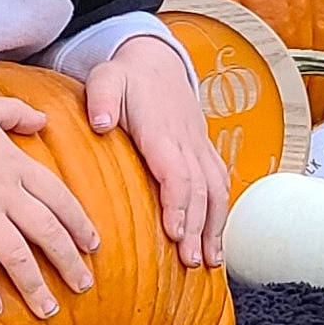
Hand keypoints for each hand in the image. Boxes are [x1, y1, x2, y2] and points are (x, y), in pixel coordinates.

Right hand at [0, 88, 98, 318]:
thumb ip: (16, 114)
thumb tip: (42, 119)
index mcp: (16, 163)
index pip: (60, 197)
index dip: (79, 224)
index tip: (93, 245)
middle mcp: (5, 189)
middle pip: (47, 231)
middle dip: (69, 261)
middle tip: (84, 286)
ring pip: (17, 253)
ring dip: (35, 285)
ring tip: (48, 310)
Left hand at [84, 35, 229, 267]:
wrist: (157, 62)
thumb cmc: (126, 76)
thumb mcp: (106, 78)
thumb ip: (101, 98)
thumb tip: (101, 123)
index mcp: (162, 132)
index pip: (176, 172)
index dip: (178, 203)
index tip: (173, 232)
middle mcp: (187, 143)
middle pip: (199, 190)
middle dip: (197, 227)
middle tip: (189, 261)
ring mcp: (200, 149)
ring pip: (216, 191)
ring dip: (215, 228)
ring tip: (209, 262)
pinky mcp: (205, 154)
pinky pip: (221, 186)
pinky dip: (222, 216)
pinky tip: (216, 243)